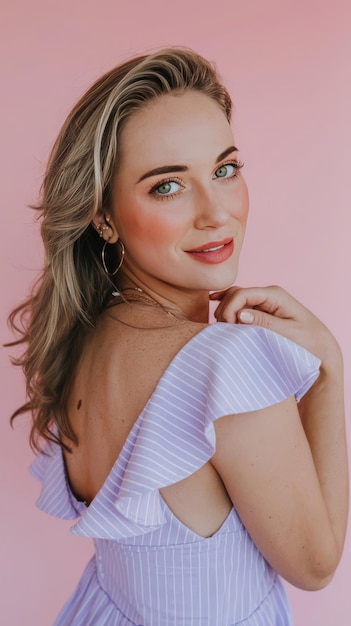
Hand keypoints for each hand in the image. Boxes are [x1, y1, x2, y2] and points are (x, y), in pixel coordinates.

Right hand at [210, 285, 341, 370]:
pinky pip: (238, 304)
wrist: (319, 347)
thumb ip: (264, 322)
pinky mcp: (260, 310)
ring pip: (234, 298)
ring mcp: (263, 302)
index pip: (242, 294)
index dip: (229, 308)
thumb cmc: (308, 341)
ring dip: (225, 311)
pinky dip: (226, 305)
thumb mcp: (288, 333)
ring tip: (223, 330)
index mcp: (275, 295)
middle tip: (224, 332)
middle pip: (235, 294)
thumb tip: (240, 314)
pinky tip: (214, 304)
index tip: (228, 327)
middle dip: (225, 310)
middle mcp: (267, 295)